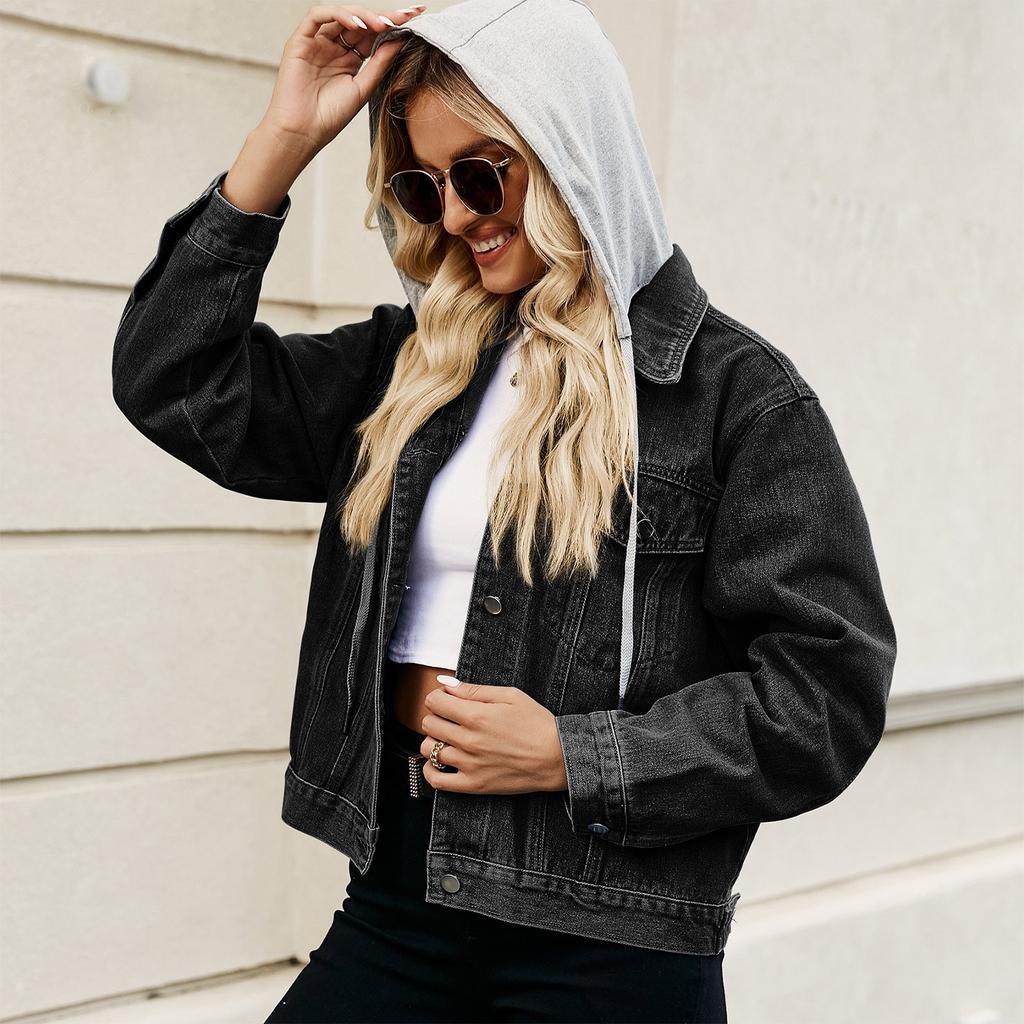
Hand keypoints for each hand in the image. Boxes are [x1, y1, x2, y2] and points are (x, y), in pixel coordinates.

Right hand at [261, 4, 426, 154]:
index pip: (373, 35)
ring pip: (341, 14)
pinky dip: (338, 14)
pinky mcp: (300, 40)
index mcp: (349, 59)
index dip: (393, 25)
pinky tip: (357, 24)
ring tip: (382, 24)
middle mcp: (333, 47)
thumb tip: (401, 39)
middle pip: (360, 22)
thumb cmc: (330, 116)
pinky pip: (317, 16)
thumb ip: (380, 62)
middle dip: (384, 16)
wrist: (303, 132)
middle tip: (406, 16)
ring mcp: (317, 42)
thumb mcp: (364, 87)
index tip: (416, 18)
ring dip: (364, 15)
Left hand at [419, 678, 568, 795]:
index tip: (447, 699)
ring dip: (434, 740)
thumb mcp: (510, 695)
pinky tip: (440, 761)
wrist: (557, 757)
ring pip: (428, 750)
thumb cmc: (536, 723)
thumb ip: (474, 689)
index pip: (434, 702)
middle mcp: (469, 740)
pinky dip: (430, 770)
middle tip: (451, 717)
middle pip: (429, 724)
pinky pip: (436, 780)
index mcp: (476, 715)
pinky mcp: (474, 785)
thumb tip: (445, 683)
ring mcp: (469, 764)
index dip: (438, 696)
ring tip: (449, 738)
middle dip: (437, 716)